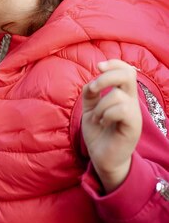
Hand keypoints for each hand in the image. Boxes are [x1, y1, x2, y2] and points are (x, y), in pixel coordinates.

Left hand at [82, 59, 141, 192]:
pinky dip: (106, 114)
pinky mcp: (133, 127)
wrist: (102, 158)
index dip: (114, 64)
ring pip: (117, 95)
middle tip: (94, 90)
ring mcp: (134, 114)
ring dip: (100, 106)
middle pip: (128, 75)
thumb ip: (91, 94)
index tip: (98, 67)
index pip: (126, 70)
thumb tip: (91, 82)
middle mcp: (131, 102)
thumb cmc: (98, 133)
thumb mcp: (90, 109)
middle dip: (106, 77)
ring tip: (98, 118)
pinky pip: (121, 110)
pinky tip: (103, 123)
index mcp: (122, 95)